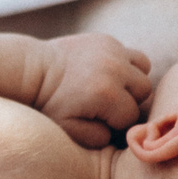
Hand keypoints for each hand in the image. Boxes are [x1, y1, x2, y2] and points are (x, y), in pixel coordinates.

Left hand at [34, 33, 155, 148]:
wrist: (33, 69)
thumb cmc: (50, 104)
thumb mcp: (69, 129)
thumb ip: (97, 139)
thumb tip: (117, 132)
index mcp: (107, 94)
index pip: (132, 117)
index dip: (117, 123)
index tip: (97, 118)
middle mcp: (115, 68)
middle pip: (144, 92)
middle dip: (129, 101)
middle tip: (106, 104)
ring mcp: (113, 50)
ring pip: (144, 70)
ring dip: (132, 82)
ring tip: (111, 88)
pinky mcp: (108, 40)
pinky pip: (131, 55)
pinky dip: (125, 65)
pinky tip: (105, 73)